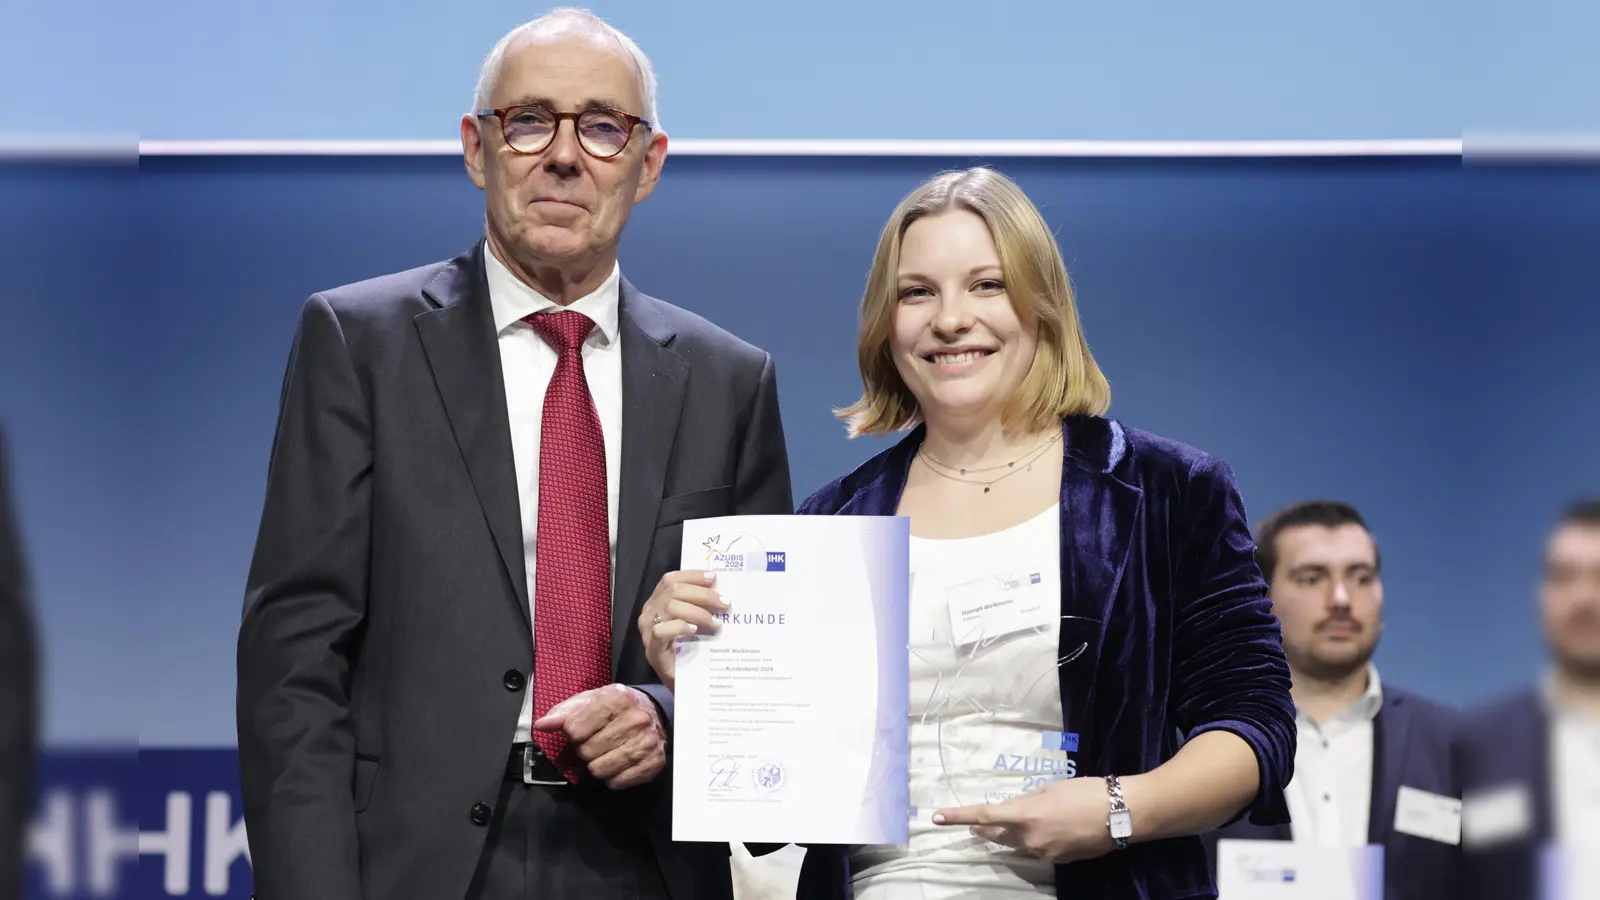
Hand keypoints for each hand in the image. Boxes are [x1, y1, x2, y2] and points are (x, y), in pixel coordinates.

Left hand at [532, 683, 666, 789]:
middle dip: (585, 749)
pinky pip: (618, 782)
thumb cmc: (615, 707)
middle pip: (587, 751)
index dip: (572, 733)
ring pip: (600, 770)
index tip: (580, 730)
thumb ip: (564, 712)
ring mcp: (647, 742)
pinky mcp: (654, 762)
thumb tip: (542, 725)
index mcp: (618, 698)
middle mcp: (636, 719)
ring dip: (597, 765)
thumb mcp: (590, 700)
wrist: (653, 712)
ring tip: (605, 754)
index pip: (574, 729)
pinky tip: (617, 763)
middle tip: (595, 742)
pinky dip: (613, 777)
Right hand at [636, 570, 725, 690]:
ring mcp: (647, 631)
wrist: (686, 684)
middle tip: (725, 603)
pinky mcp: (651, 650)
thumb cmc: (692, 650)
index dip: (692, 576)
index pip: (671, 579)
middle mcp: (649, 612)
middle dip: (703, 594)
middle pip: (673, 590)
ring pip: (670, 607)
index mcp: (658, 601)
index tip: (714, 578)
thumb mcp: (696, 622)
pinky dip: (679, 627)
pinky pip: (661, 631)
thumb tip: (722, 590)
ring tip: (716, 623)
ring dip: (698, 612)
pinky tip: (694, 631)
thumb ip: (700, 605)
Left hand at [932, 777, 1116, 862]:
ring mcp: (1044, 853)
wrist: (1121, 814)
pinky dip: (1034, 840)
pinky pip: (1037, 850)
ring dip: (1009, 835)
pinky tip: (1049, 829)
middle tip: (973, 823)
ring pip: (1016, 845)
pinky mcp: (1059, 860)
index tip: (936, 817)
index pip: (983, 816)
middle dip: (982, 829)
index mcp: (1026, 814)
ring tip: (1014, 822)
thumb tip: (1015, 810)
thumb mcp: (1050, 788)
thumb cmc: (1086, 792)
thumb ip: (1027, 801)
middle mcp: (1030, 838)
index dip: (957, 817)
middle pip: (995, 835)